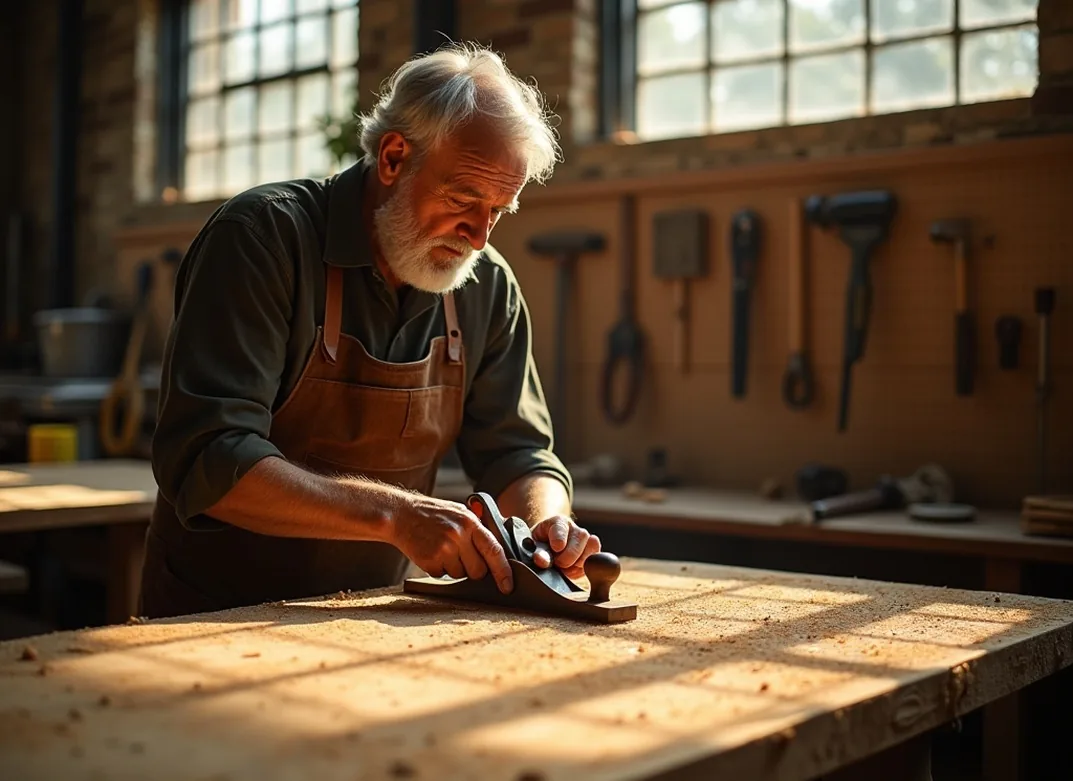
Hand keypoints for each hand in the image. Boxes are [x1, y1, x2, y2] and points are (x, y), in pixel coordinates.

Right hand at [388, 494, 513, 593]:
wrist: (401, 515)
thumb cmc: (432, 514)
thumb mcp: (460, 512)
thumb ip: (479, 527)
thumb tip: (500, 545)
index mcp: (470, 522)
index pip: (494, 550)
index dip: (504, 571)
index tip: (508, 586)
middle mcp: (459, 535)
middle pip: (478, 570)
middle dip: (473, 570)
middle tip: (461, 556)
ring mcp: (444, 548)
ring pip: (460, 575)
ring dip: (454, 568)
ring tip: (442, 549)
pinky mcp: (430, 561)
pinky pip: (442, 575)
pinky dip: (439, 568)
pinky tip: (432, 552)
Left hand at [530, 516, 600, 580]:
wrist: (547, 548)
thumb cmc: (538, 546)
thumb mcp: (534, 546)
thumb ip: (538, 552)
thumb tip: (542, 561)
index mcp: (557, 522)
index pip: (561, 527)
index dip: (559, 538)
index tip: (556, 548)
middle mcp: (574, 529)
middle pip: (580, 537)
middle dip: (569, 556)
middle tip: (558, 564)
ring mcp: (586, 540)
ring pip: (592, 547)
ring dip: (578, 562)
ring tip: (564, 568)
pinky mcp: (592, 554)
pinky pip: (595, 560)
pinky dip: (584, 569)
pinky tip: (572, 570)